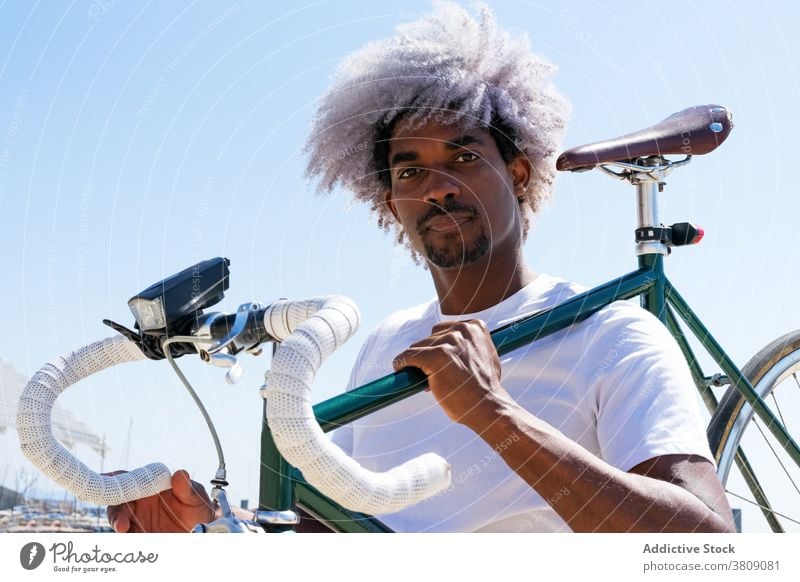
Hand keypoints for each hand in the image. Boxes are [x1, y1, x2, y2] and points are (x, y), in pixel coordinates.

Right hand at [106, 469, 214, 532]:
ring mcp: (137, 520)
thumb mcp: (196, 498)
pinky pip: (128, 537)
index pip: (128, 480)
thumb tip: (180, 474)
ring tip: (124, 530)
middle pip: (118, 503)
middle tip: (122, 522)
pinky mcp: (139, 535)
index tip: (107, 479)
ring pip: (120, 521)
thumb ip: (187, 488)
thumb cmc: (198, 509)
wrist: (202, 531)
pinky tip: (133, 539)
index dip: (115, 480)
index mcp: (149, 487)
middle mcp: (139, 502)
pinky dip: (127, 538)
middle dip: (117, 511)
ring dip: (119, 525)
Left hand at [393, 320, 509, 428]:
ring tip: (430, 381)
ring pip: (417, 347)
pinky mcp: (435, 356)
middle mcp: (462, 330)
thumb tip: (452, 345)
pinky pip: (407, 356)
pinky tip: (401, 370)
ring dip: (419, 364)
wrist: (488, 407)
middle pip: (429, 337)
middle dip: (429, 355)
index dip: (440, 347)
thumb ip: (471, 345)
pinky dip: (401, 364)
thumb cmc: (486, 387)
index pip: (443, 330)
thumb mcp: (485, 356)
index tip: (444, 364)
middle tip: (437, 375)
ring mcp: (448, 342)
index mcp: (475, 326)